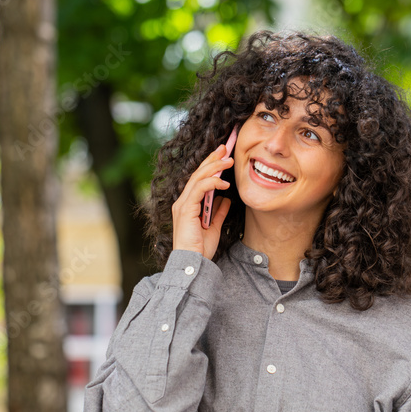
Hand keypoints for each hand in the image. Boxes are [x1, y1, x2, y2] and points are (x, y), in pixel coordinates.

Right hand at [171, 144, 232, 259]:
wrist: (192, 263)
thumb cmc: (200, 249)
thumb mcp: (214, 227)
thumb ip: (218, 212)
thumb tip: (226, 200)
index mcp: (188, 205)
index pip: (198, 180)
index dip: (210, 166)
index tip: (223, 155)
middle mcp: (182, 202)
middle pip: (197, 174)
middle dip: (212, 159)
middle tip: (225, 148)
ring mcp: (182, 205)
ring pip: (197, 178)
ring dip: (214, 167)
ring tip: (228, 160)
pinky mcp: (186, 210)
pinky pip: (199, 190)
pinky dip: (211, 183)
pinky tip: (223, 182)